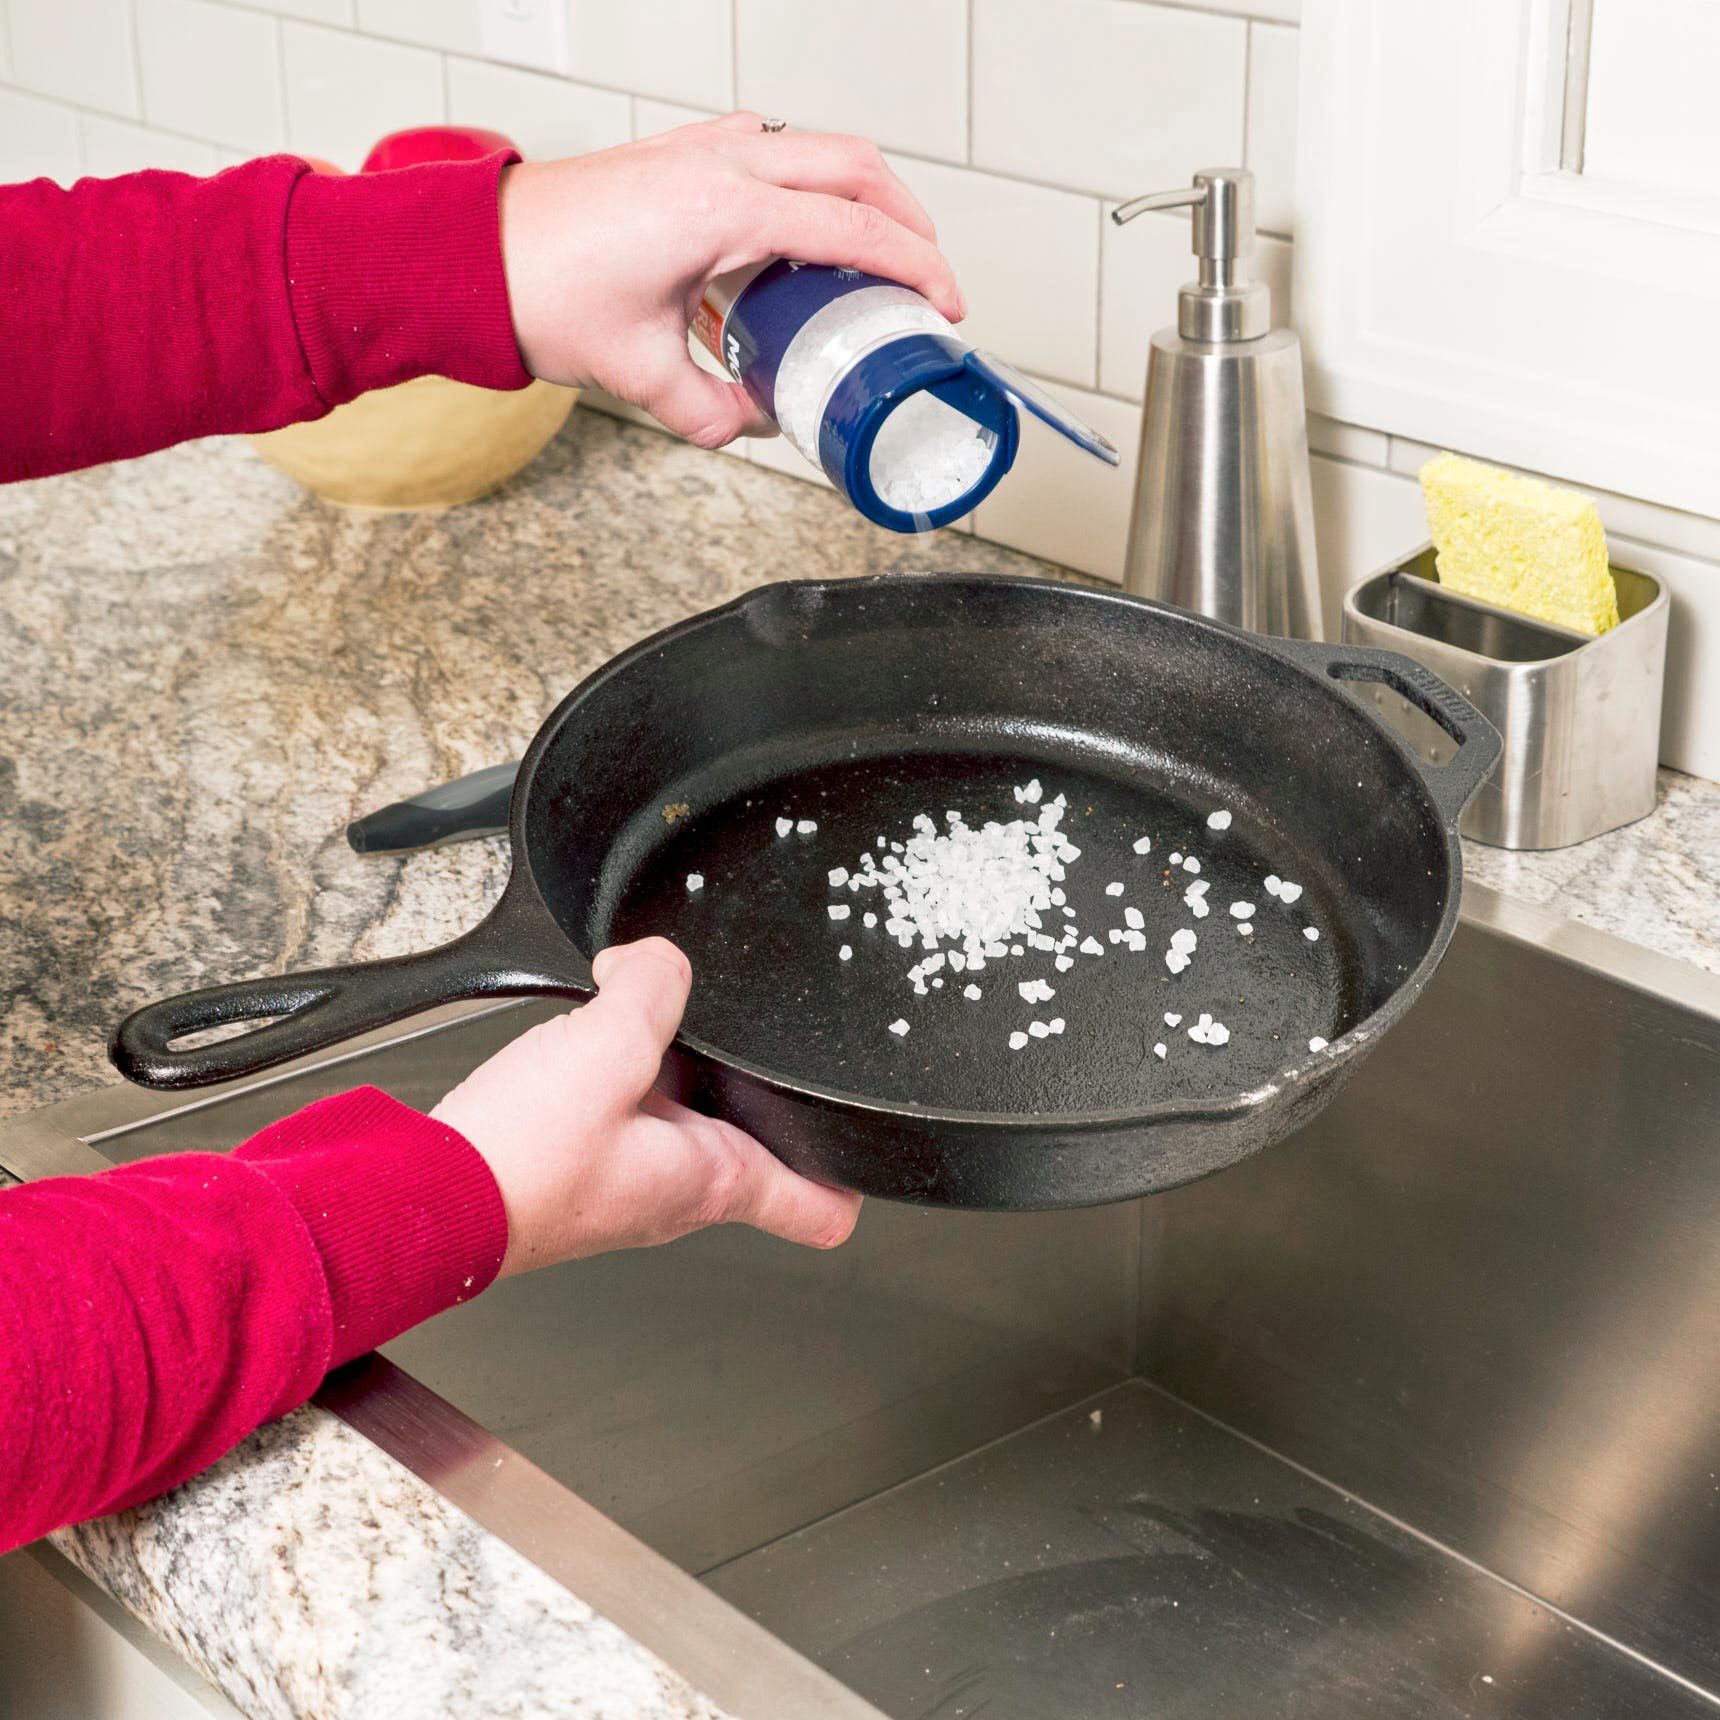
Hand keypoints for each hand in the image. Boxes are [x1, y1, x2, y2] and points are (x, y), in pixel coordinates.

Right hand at [431, 937, 861, 1276]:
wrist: (420, 1197)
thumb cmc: (516, 1165)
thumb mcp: (610, 1046)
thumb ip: (652, 986)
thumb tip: (657, 958)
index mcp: (713, 1181)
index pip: (821, 1206)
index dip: (855, 1169)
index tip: (871, 1141)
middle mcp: (675, 1190)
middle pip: (748, 1131)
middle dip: (750, 1077)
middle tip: (747, 1031)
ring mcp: (626, 1178)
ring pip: (682, 1108)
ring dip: (675, 1059)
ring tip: (653, 1007)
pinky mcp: (576, 1159)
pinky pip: (625, 1101)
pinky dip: (619, 1062)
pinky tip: (590, 1028)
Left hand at [497, 112, 963, 448]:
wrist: (476, 255)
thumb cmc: (541, 289)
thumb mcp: (639, 374)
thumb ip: (710, 412)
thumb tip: (754, 421)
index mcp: (722, 209)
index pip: (853, 228)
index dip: (914, 267)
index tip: (945, 304)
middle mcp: (719, 163)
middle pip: (855, 164)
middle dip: (908, 217)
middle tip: (928, 274)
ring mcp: (701, 149)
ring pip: (818, 146)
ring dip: (864, 191)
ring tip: (880, 253)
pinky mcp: (682, 154)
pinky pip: (773, 150)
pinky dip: (811, 184)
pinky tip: (805, 234)